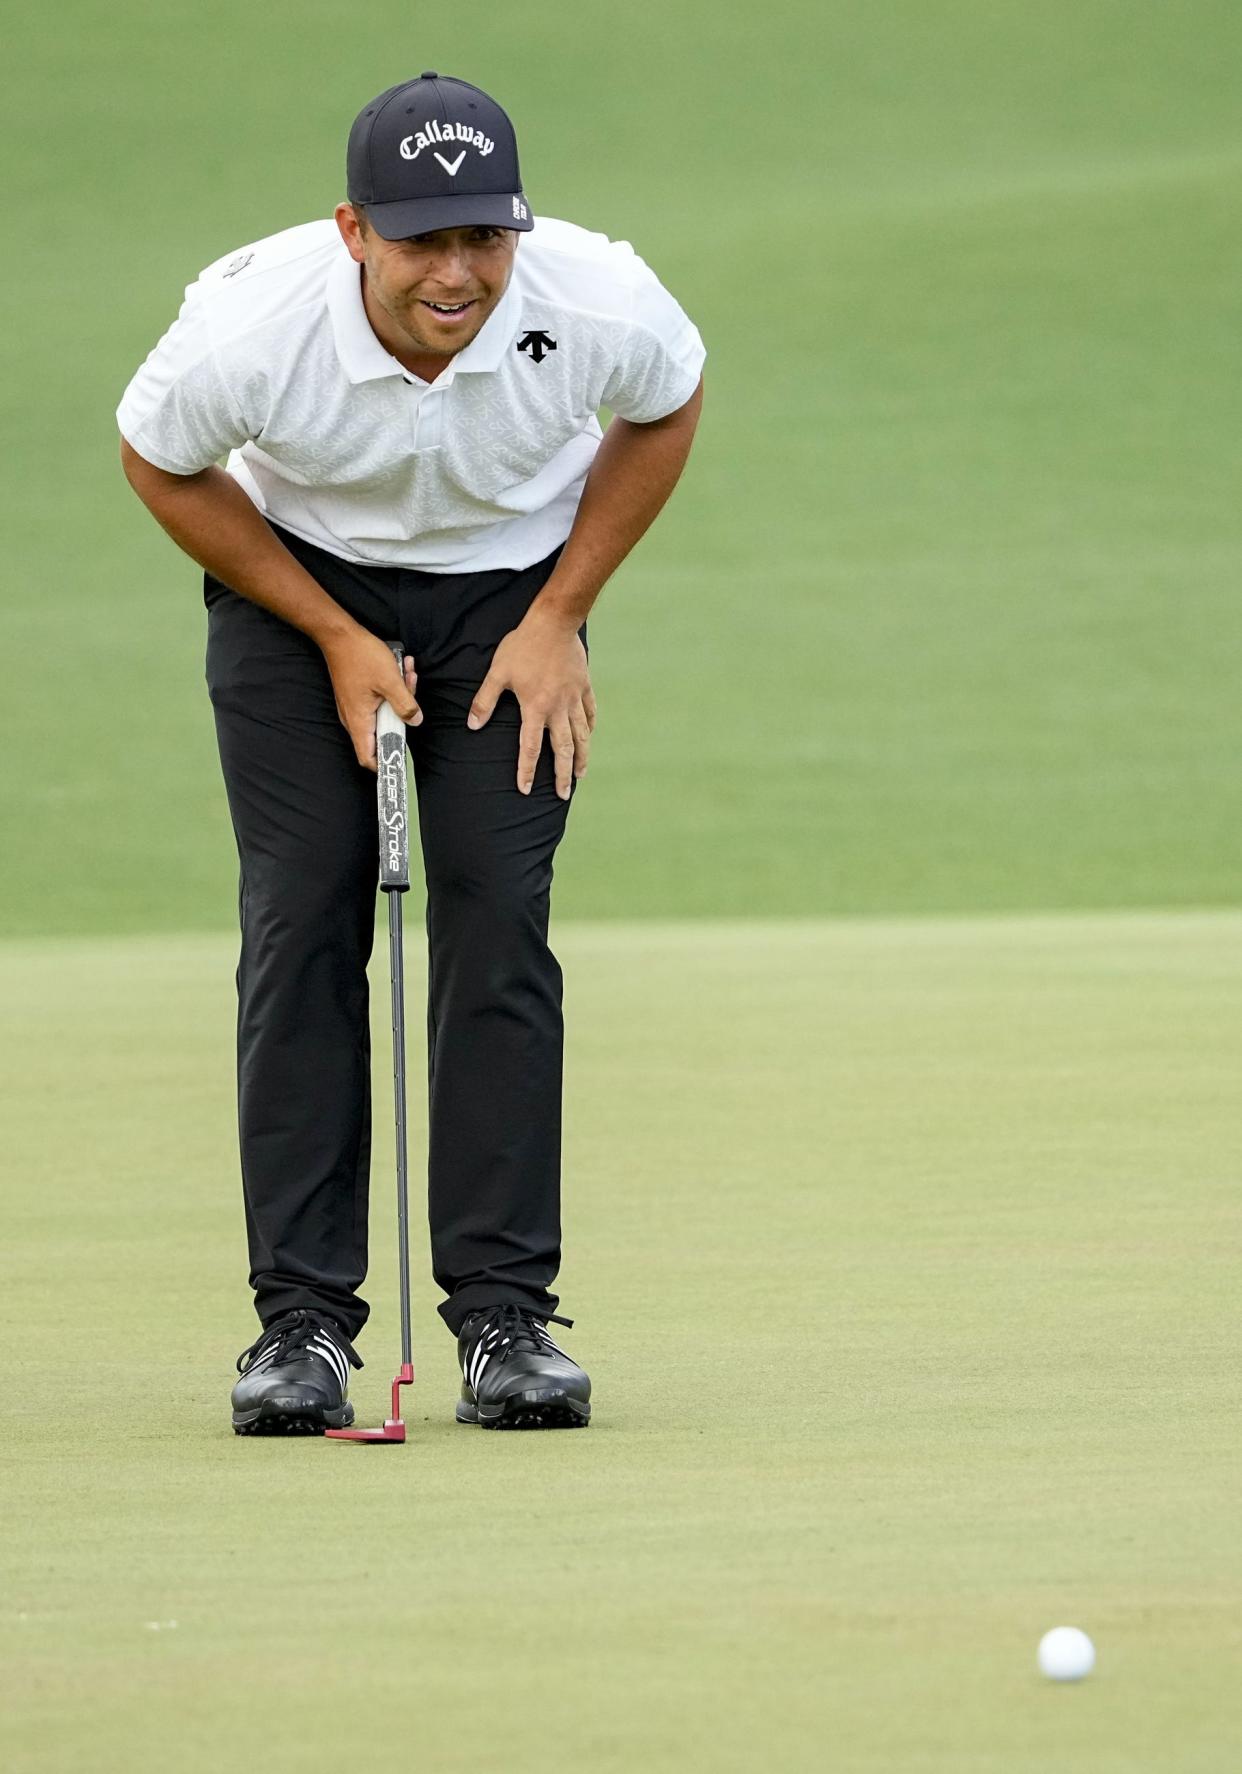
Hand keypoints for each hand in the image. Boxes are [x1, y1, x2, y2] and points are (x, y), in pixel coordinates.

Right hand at [321, 626, 421, 771]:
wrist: (339, 635)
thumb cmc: (360, 656)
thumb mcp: (390, 680)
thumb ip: (405, 704)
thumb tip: (415, 721)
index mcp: (359, 721)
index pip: (368, 758)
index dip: (384, 764)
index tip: (401, 760)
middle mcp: (354, 718)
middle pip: (382, 733)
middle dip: (402, 717)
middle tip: (411, 694)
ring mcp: (355, 706)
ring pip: (384, 713)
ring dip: (400, 697)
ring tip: (408, 675)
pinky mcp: (358, 695)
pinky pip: (379, 700)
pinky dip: (392, 689)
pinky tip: (401, 669)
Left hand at [467, 607, 595, 796]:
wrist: (554, 622)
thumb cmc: (522, 646)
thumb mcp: (497, 673)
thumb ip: (485, 701)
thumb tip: (473, 725)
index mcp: (535, 708)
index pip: (530, 748)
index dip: (526, 771)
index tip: (525, 790)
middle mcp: (557, 708)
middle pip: (562, 749)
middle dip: (561, 775)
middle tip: (562, 795)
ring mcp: (574, 698)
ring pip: (581, 735)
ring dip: (581, 757)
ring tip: (579, 775)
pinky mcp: (583, 685)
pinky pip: (589, 712)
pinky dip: (589, 727)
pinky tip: (589, 736)